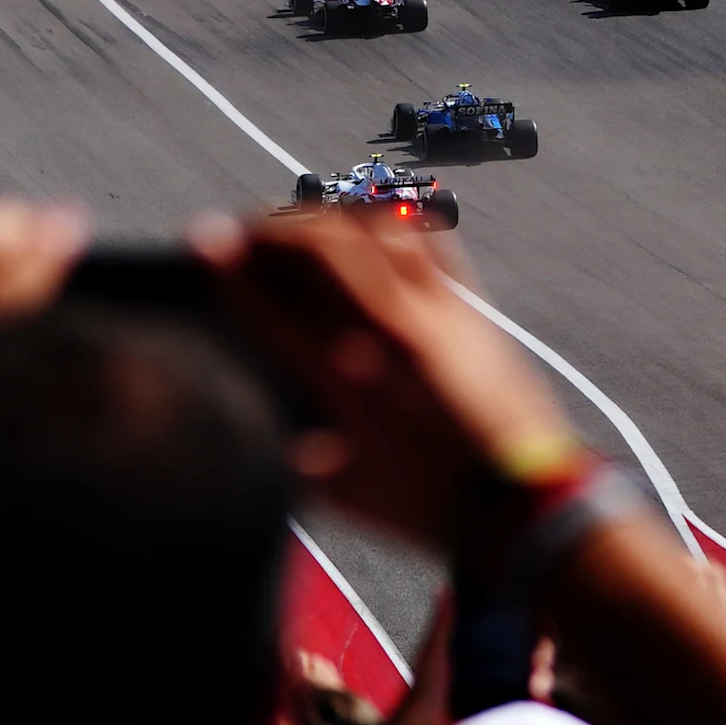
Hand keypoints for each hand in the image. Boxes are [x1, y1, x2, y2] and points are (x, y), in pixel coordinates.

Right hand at [200, 211, 573, 548]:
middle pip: (321, 248)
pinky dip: (392, 221)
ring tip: (298, 225)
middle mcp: (391, 335)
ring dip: (326, 217)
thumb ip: (299, 458)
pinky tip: (369, 222)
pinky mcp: (473, 306)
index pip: (272, 308)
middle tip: (244, 233)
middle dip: (271, 228)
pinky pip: (431, 239)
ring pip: (374, 229)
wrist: (526, 503)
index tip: (200, 241)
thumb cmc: (432, 507)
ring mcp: (438, 311)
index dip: (227, 269)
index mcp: (348, 387)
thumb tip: (279, 434)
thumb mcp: (344, 494)